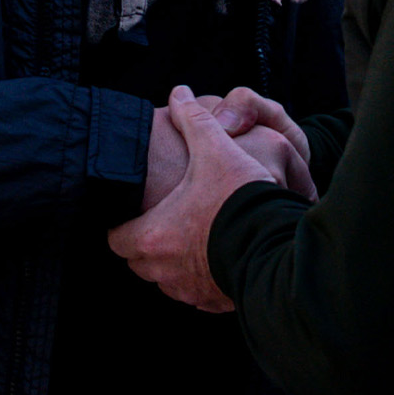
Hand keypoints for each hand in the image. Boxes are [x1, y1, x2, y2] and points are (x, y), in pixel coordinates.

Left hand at [110, 87, 297, 310]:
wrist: (278, 241)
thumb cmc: (240, 197)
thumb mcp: (216, 151)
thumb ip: (194, 120)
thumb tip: (180, 92)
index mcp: (151, 236)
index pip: (115, 238)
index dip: (123, 223)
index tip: (136, 210)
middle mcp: (163, 271)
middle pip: (139, 260)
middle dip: (149, 242)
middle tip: (167, 219)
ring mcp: (188, 290)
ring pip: (167, 279)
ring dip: (175, 261)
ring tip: (194, 236)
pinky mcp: (212, 301)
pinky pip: (196, 293)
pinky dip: (201, 278)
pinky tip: (218, 254)